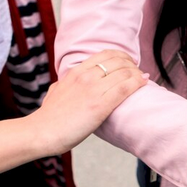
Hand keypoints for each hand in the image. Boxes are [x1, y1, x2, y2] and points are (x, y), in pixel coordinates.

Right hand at [26, 49, 147, 155]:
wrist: (42, 131)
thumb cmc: (48, 117)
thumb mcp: (54, 91)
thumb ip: (62, 85)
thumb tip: (62, 84)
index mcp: (76, 72)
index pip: (105, 54)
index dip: (121, 56)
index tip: (128, 63)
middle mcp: (86, 76)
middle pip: (118, 60)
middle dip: (132, 64)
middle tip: (138, 71)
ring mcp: (93, 90)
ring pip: (124, 72)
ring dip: (137, 73)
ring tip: (143, 78)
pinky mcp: (100, 106)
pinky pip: (125, 88)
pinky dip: (137, 83)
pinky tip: (144, 83)